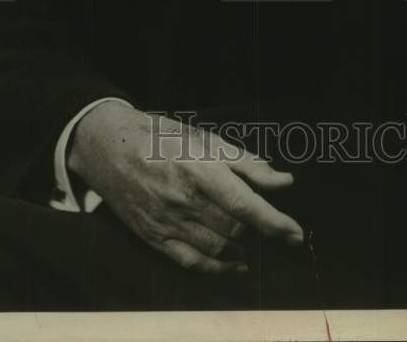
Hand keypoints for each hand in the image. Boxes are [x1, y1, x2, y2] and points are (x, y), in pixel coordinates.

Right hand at [67, 100, 303, 274]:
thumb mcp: (205, 139)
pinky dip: (218, 269)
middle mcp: (184, 200)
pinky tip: (236, 265)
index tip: (296, 234)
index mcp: (200, 170)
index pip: (245, 205)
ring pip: (217, 247)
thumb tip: (283, 181)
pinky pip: (191, 262)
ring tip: (257, 244)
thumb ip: (246, 163)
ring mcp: (167, 222)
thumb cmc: (162, 137)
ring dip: (243, 249)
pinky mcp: (154, 237)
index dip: (274, 222)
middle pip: (234, 228)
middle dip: (261, 234)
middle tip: (277, 232)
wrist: (109, 148)